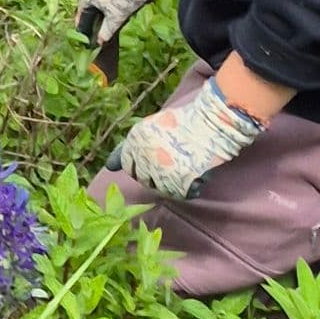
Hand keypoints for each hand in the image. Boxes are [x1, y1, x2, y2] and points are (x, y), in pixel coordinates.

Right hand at [75, 0, 177, 51]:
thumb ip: (107, 30)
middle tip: (117, 25)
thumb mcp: (118, 15)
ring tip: (130, 9)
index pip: (83, 18)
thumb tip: (100, 41)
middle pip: (94, 7)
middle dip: (105, 17)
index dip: (87, 31)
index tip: (91, 41)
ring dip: (114, 6)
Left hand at [111, 78, 263, 199]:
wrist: (210, 123)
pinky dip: (188, 189)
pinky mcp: (179, 181)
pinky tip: (195, 175)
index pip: (128, 165)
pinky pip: (180, 194)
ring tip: (184, 167)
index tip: (155, 162)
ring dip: (172, 183)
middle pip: (143, 179)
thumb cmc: (182, 123)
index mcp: (135, 140)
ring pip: (161, 189)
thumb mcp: (149, 129)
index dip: (141, 165)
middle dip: (154, 175)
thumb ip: (129, 148)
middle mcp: (144, 155)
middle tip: (172, 165)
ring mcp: (161, 169)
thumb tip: (109, 167)